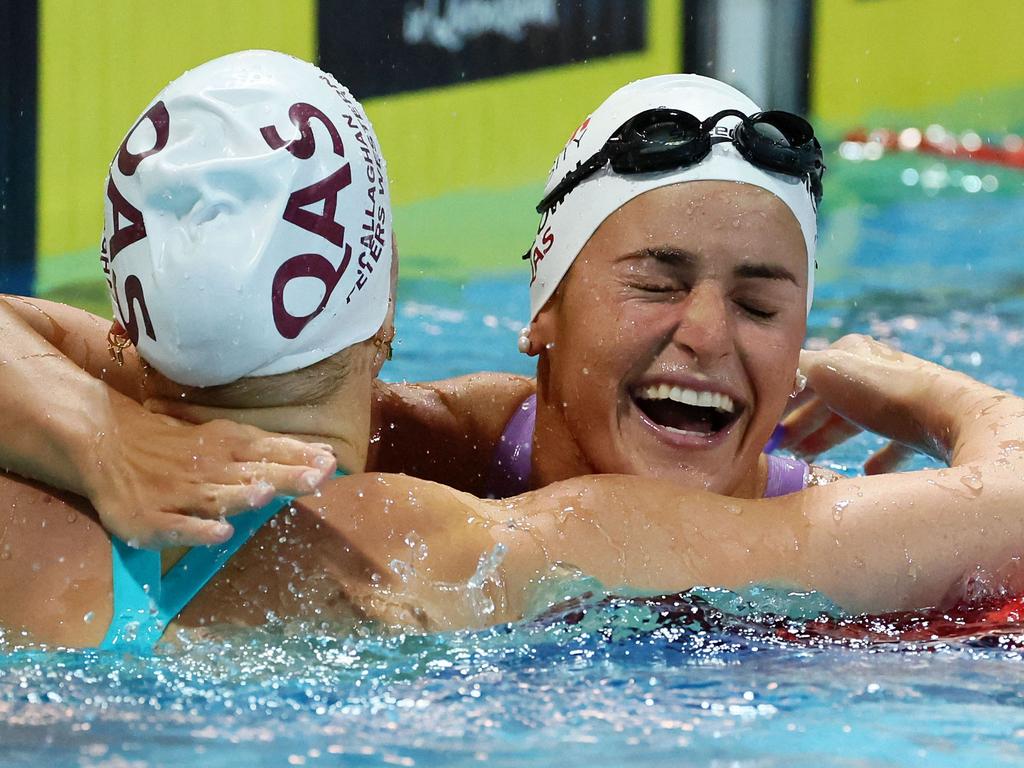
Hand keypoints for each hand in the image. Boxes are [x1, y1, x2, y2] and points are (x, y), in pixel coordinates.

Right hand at [85, 404, 336, 548]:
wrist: (108, 442)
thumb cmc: (182, 446)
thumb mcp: (227, 438)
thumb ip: (274, 450)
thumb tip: (325, 455)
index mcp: (228, 445)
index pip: (269, 450)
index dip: (300, 458)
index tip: (332, 463)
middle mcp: (208, 468)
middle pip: (250, 473)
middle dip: (283, 476)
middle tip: (315, 478)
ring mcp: (179, 493)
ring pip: (215, 497)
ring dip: (241, 496)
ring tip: (265, 495)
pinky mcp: (152, 518)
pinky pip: (178, 527)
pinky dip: (199, 530)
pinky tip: (220, 534)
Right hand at [778, 334, 942, 471]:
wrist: (946, 414)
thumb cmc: (879, 391)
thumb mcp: (824, 369)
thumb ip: (791, 367)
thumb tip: (766, 364)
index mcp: (850, 353)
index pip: (806, 374)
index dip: (783, 398)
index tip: (764, 423)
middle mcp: (874, 372)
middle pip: (829, 400)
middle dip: (803, 423)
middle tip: (779, 448)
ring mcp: (899, 400)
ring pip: (855, 421)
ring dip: (830, 439)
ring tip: (806, 460)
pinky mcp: (921, 429)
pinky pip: (892, 445)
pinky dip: (876, 459)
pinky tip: (863, 473)